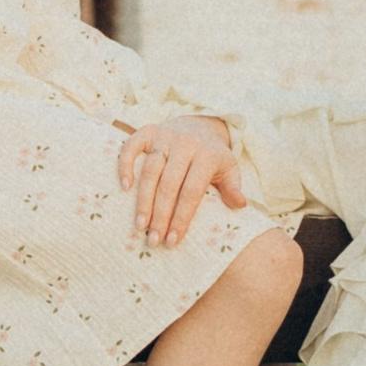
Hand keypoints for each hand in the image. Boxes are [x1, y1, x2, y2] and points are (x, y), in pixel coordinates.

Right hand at [116, 116, 246, 247]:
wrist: (200, 124)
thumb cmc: (213, 156)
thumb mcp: (229, 169)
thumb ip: (233, 187)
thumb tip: (240, 205)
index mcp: (207, 155)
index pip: (192, 192)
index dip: (182, 217)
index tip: (173, 241)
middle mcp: (185, 144)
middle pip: (169, 184)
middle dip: (161, 215)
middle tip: (153, 240)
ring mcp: (165, 136)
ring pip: (150, 170)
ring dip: (143, 200)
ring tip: (140, 225)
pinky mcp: (148, 131)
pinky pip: (132, 146)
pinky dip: (125, 165)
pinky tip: (124, 188)